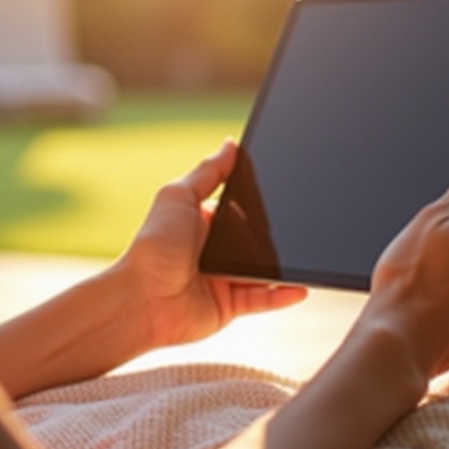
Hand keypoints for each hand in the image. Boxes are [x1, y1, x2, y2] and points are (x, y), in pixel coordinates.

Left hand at [116, 140, 306, 349]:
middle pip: (258, 237)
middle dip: (277, 233)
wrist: (141, 298)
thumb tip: (230, 144)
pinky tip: (299, 285)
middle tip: (301, 224)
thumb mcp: (179, 197)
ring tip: (307, 256)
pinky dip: (282, 293)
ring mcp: (225, 276)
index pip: (242, 206)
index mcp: (205, 219)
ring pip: (265, 268)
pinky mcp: (230, 304)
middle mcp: (217, 248)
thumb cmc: (152, 246)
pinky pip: (263, 298)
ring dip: (285, 264)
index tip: (287, 188)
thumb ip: (208, 172)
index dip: (260, 200)